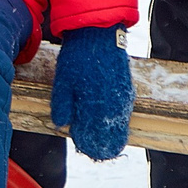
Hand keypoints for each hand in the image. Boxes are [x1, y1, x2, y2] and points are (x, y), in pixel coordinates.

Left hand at [49, 25, 132, 160]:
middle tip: (98, 152)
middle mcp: (111, 106)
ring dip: (112, 133)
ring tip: (106, 141)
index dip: (89, 145)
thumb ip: (62, 106)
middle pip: (110, 134)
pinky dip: (118, 120)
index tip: (85, 149)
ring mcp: (122, 97)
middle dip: (103, 144)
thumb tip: (60, 125)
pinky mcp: (127, 88)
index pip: (94, 136)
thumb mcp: (63, 82)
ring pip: (119, 124)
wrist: (98, 35)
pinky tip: (111, 121)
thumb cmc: (77, 58)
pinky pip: (124, 112)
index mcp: (94, 107)